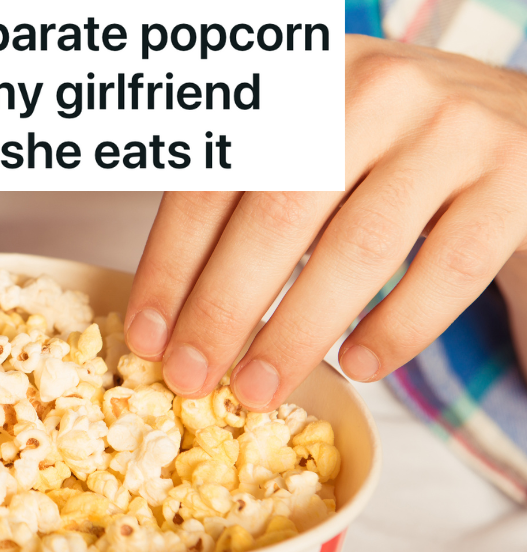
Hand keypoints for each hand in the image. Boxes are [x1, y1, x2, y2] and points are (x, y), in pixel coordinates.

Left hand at [124, 34, 526, 409]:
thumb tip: (168, 319)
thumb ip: (243, 200)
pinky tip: (359, 366)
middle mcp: (374, 88)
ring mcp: (451, 129)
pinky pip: (447, 269)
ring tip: (257, 388)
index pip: (215, 180)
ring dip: (296, 332)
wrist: (519, 125)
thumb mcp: (307, 143)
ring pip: (357, 248)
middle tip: (190, 377)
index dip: (171, 265)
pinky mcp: (512, 182)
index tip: (147, 336)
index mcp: (300, 77)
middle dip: (222, 309)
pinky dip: (397, 326)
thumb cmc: (383, 149)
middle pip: (277, 215)